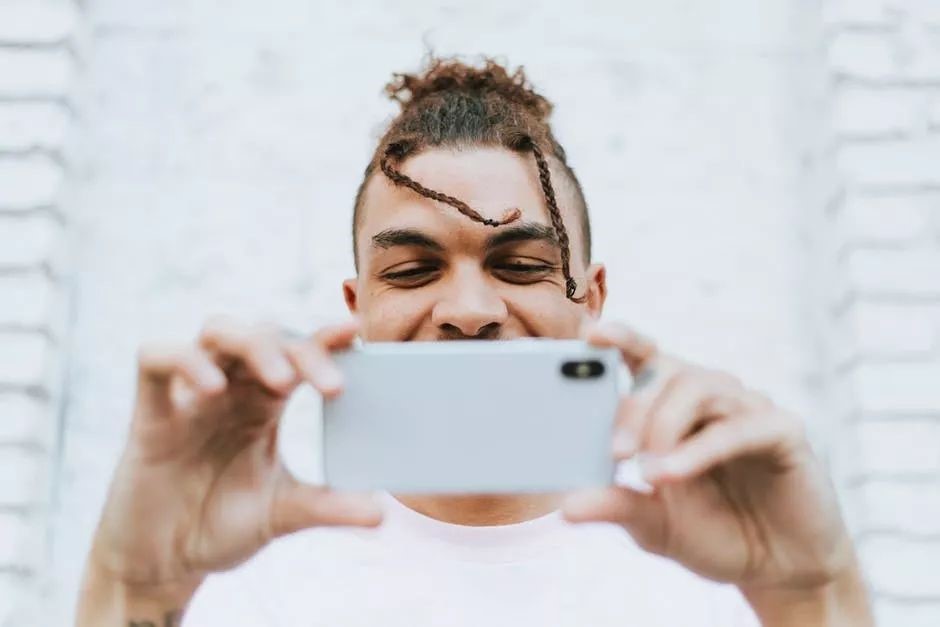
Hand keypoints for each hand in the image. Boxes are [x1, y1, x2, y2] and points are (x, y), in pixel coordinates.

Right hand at [84, 317, 381, 590]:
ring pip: (218, 331)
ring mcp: (190, 396)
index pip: (298, 353)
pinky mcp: (150, 413)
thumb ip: (328, 507)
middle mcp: (231, 388)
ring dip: (254, 345)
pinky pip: (155, 359)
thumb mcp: (283, 514)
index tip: (357, 334)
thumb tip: (382, 515)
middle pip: (267, 334)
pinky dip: (184, 361)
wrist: (162, 563)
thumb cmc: (219, 525)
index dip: (326, 339)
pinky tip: (212, 388)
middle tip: (332, 387)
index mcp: (264, 403)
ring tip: (282, 383)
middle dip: (302, 350)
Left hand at [563, 321, 869, 621]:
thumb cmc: (713, 532)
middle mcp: (710, 397)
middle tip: (614, 452)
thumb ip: (614, 506)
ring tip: (646, 472)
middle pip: (663, 369)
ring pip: (698, 388)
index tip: (588, 334)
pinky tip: (672, 473)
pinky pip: (738, 427)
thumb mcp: (653, 523)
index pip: (642, 355)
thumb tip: (564, 509)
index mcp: (672, 405)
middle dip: (633, 408)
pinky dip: (699, 449)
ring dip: (663, 426)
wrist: (778, 570)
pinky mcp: (783, 431)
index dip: (618, 337)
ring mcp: (748, 409)